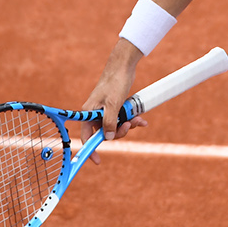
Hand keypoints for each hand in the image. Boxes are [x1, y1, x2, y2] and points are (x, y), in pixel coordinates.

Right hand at [82, 40, 147, 156]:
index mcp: (88, 113)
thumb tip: (108, 138)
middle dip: (119, 132)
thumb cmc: (115, 82)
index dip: (91, 149)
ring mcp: (105, 110)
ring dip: (128, 125)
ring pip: (116, 126)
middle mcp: (95, 113)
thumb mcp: (113, 105)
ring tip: (138, 119)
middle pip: (105, 133)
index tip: (98, 160)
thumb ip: (109, 122)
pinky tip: (141, 119)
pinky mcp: (115, 107)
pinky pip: (122, 118)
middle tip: (129, 125)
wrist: (124, 66)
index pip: (86, 136)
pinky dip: (131, 119)